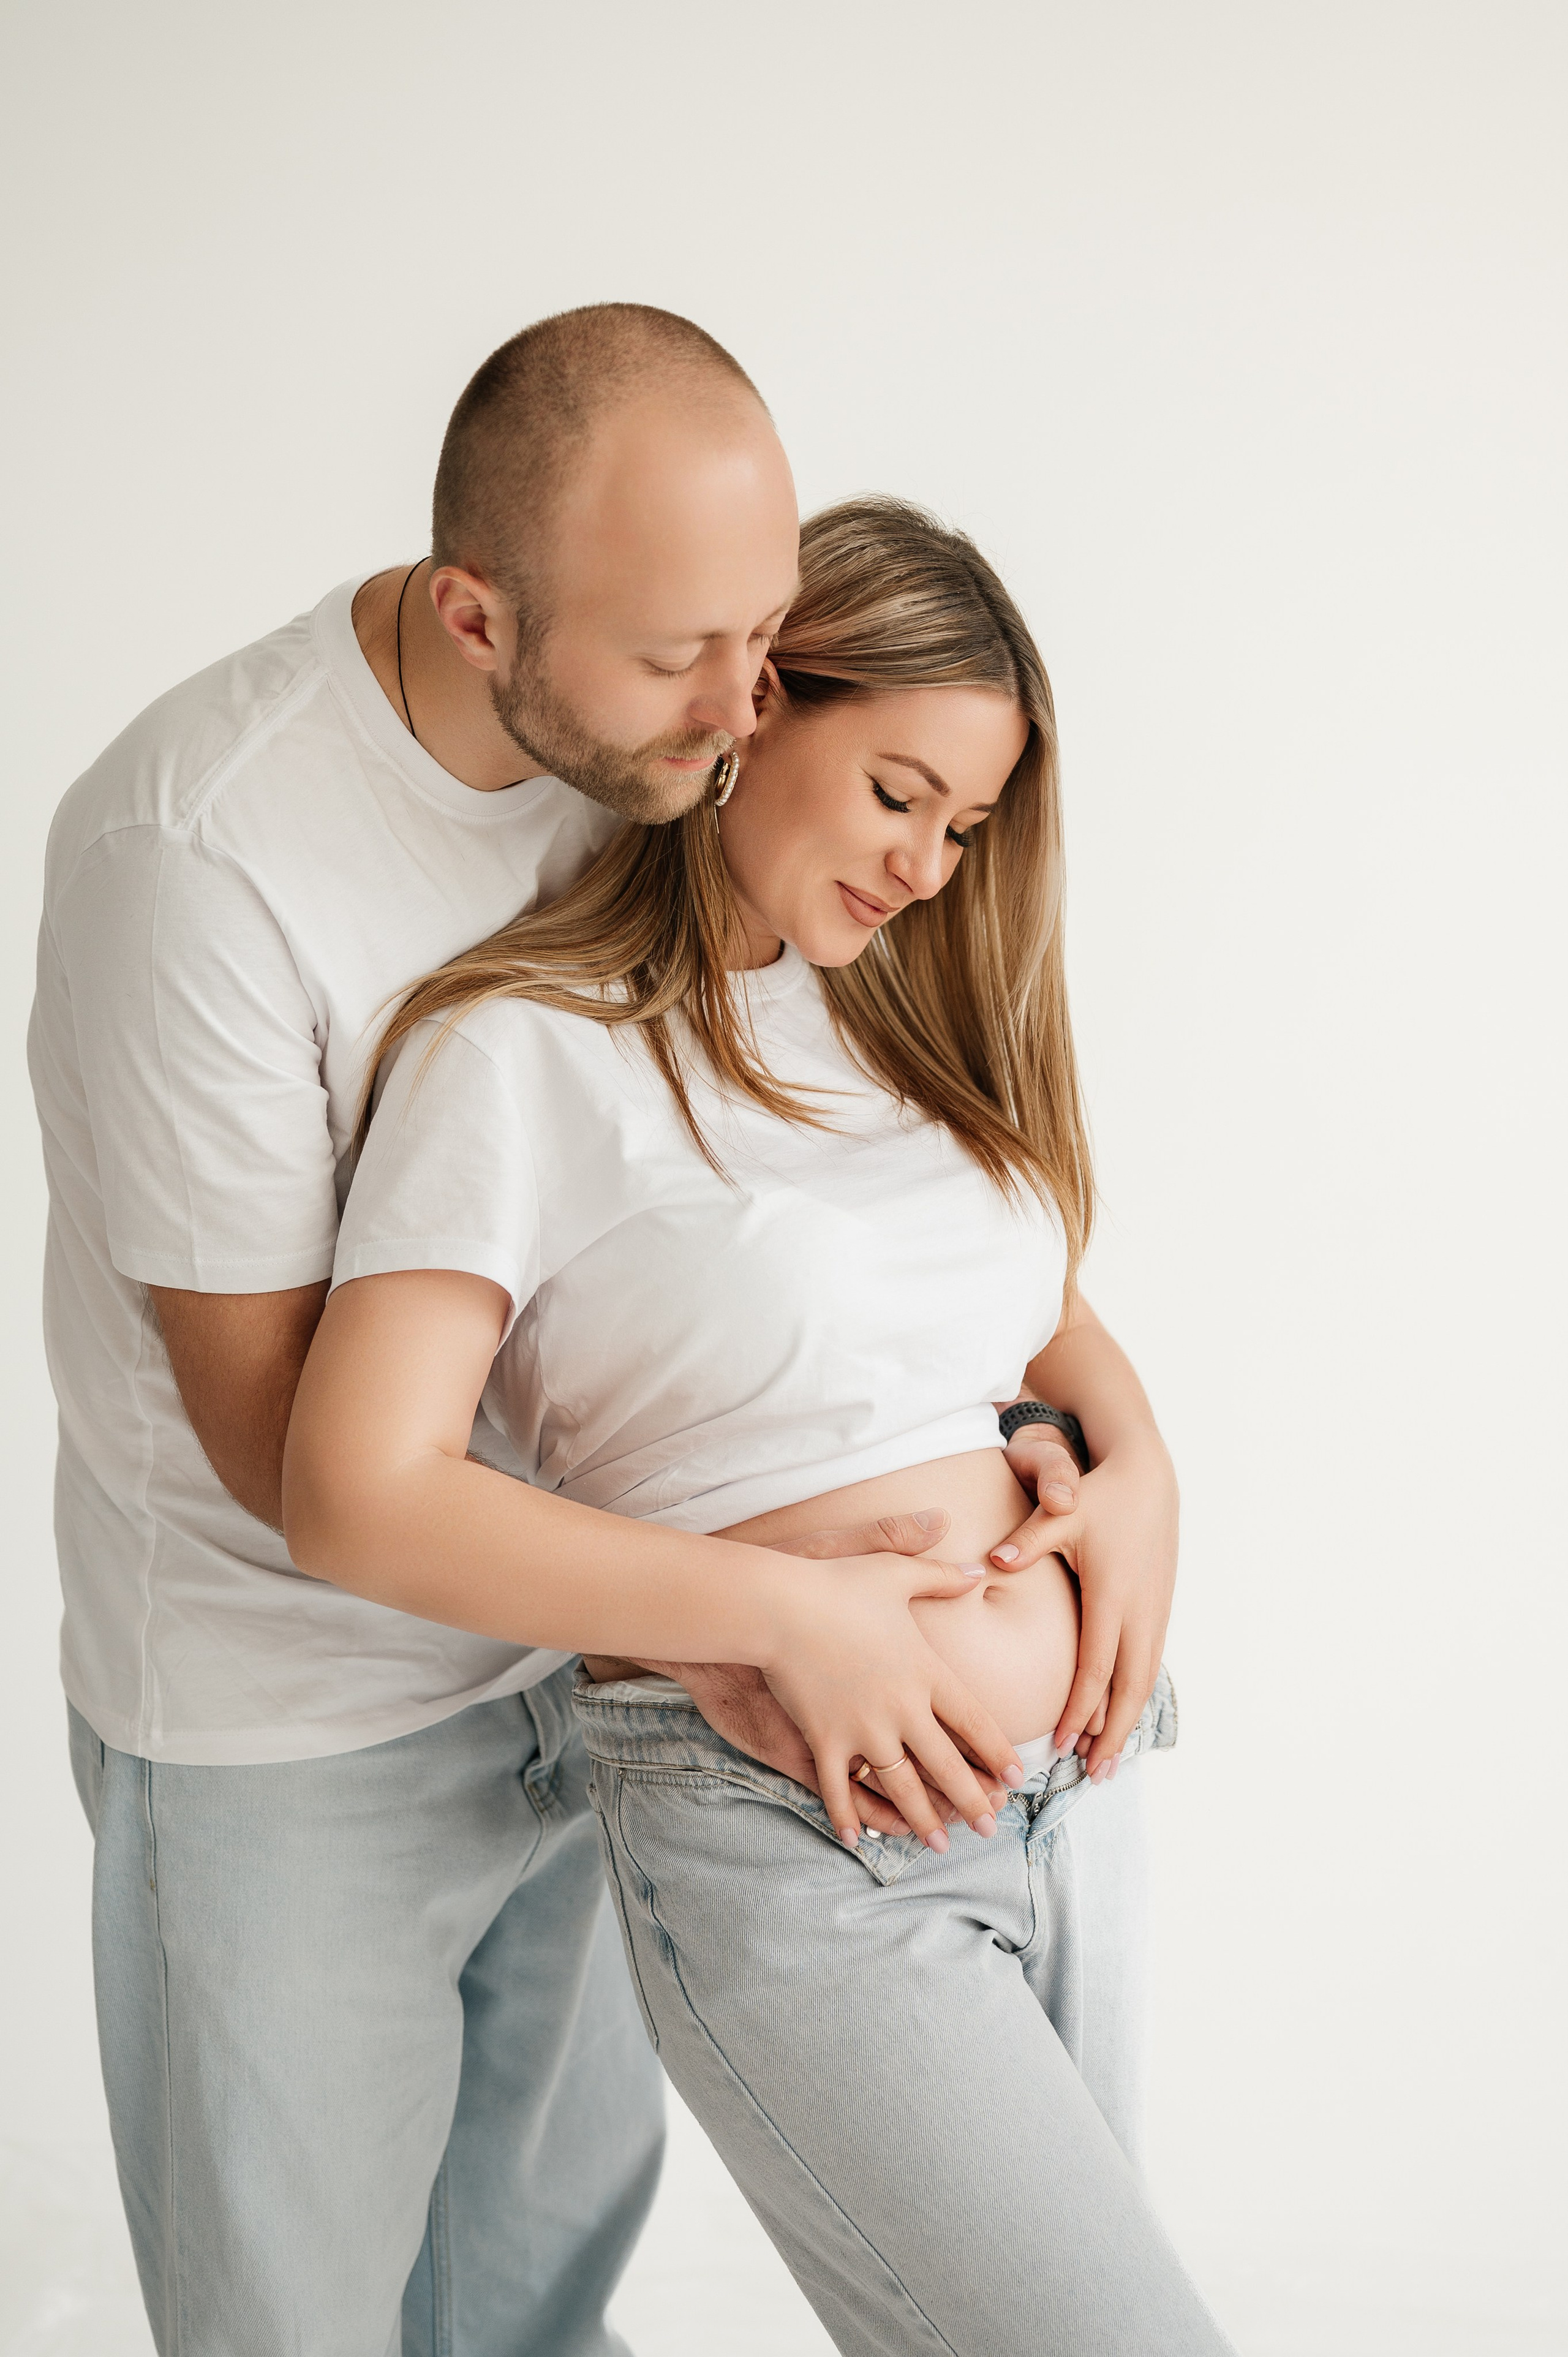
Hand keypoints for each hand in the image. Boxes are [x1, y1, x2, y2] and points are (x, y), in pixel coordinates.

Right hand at [757, 1550, 1023, 1851]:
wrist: (778, 1605)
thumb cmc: (836, 1583)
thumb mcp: (895, 1571)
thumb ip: (939, 1575)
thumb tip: (980, 1571)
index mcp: (925, 1671)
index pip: (974, 1721)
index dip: (997, 1752)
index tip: (1015, 1778)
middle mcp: (902, 1708)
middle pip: (947, 1766)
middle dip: (971, 1801)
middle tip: (991, 1827)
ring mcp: (863, 1729)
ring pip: (902, 1787)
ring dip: (923, 1820)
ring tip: (940, 1845)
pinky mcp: (824, 1741)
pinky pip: (839, 1789)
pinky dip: (849, 1816)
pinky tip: (859, 1840)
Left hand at [988, 1429, 1176, 1780]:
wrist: (1149, 1477)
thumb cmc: (1099, 1496)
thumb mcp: (1062, 1513)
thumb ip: (1027, 1539)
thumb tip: (991, 1561)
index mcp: (1111, 1595)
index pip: (1096, 1667)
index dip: (1079, 1709)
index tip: (1060, 1743)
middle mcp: (1140, 1610)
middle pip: (1129, 1688)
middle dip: (1112, 1734)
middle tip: (1095, 1774)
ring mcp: (1155, 1610)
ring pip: (1144, 1679)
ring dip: (1127, 1721)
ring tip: (1106, 1760)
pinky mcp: (1160, 1607)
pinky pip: (1150, 1662)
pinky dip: (1136, 1695)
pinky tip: (1121, 1716)